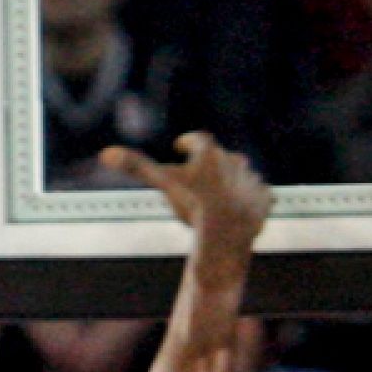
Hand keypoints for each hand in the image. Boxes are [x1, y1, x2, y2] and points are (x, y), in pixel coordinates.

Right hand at [101, 134, 271, 270]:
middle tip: (201, 175)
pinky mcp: (266, 199)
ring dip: (233, 182)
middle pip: (221, 158)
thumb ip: (137, 167)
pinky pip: (260, 196)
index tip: (182, 146)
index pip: (197, 141)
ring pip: (241, 176)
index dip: (188, 143)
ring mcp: (252, 180)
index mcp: (210, 153)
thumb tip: (105, 153)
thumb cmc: (192, 205)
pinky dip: (252, 201)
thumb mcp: (164, 184)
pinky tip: (245, 209)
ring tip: (223, 195)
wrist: (228, 231)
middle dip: (211, 164)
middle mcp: (235, 161)